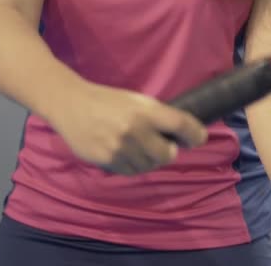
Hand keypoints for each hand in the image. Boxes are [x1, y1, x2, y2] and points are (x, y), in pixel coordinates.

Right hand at [47, 82, 207, 174]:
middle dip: (168, 150)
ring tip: (140, 148)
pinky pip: (131, 171)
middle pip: (168, 154)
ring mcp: (120, 148)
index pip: (181, 125)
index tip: (199, 138)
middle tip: (163, 144)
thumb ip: (157, 116)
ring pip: (149, 166)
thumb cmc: (108, 101)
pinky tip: (126, 153)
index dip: (196, 134)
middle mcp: (135, 131)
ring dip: (150, 160)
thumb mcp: (136, 100)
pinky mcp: (107, 161)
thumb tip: (182, 135)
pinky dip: (134, 165)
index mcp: (145, 111)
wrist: (71, 105)